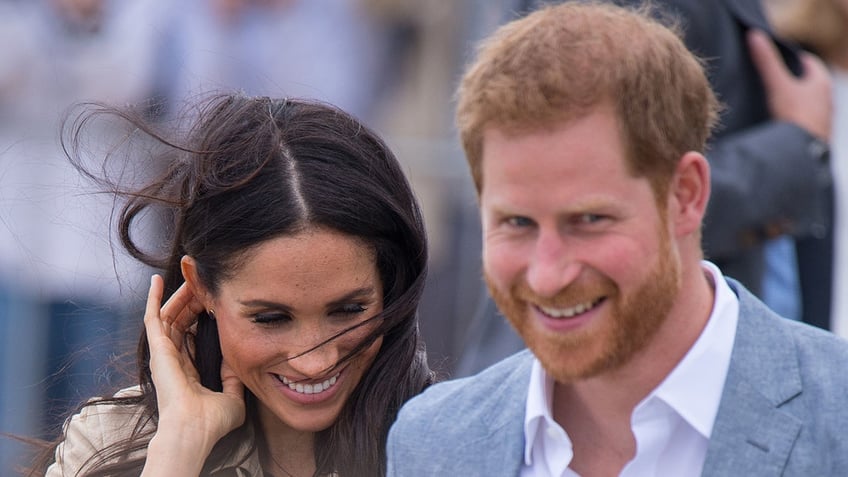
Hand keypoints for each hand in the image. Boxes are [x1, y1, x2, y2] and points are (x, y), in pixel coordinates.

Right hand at [141, 275, 244, 474]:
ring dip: (180, 296)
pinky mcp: (157, 349)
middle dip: (192, 301)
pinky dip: (153, 298)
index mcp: (188, 371)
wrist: (195, 429)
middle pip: (180, 321)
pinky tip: (157, 280)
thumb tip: (238, 362)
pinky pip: (152, 317)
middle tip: (204, 284)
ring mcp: (164, 354)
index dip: (201, 317)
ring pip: (169, 315)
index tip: (214, 302)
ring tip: (191, 278)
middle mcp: (173, 361)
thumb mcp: (233, 397)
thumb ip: (234, 380)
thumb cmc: (212, 422)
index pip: (192, 336)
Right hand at [747, 29, 832, 140]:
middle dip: (795, 82)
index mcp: (821, 84)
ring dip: (797, 103)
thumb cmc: (794, 116)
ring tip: (778, 104)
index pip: (810, 63)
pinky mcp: (817, 137)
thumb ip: (766, 61)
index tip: (782, 59)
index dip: (795, 59)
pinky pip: (806, 124)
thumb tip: (754, 36)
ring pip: (810, 106)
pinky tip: (782, 126)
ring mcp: (824, 120)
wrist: (800, 152)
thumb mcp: (777, 85)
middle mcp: (827, 101)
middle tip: (777, 80)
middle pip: (811, 85)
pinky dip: (796, 121)